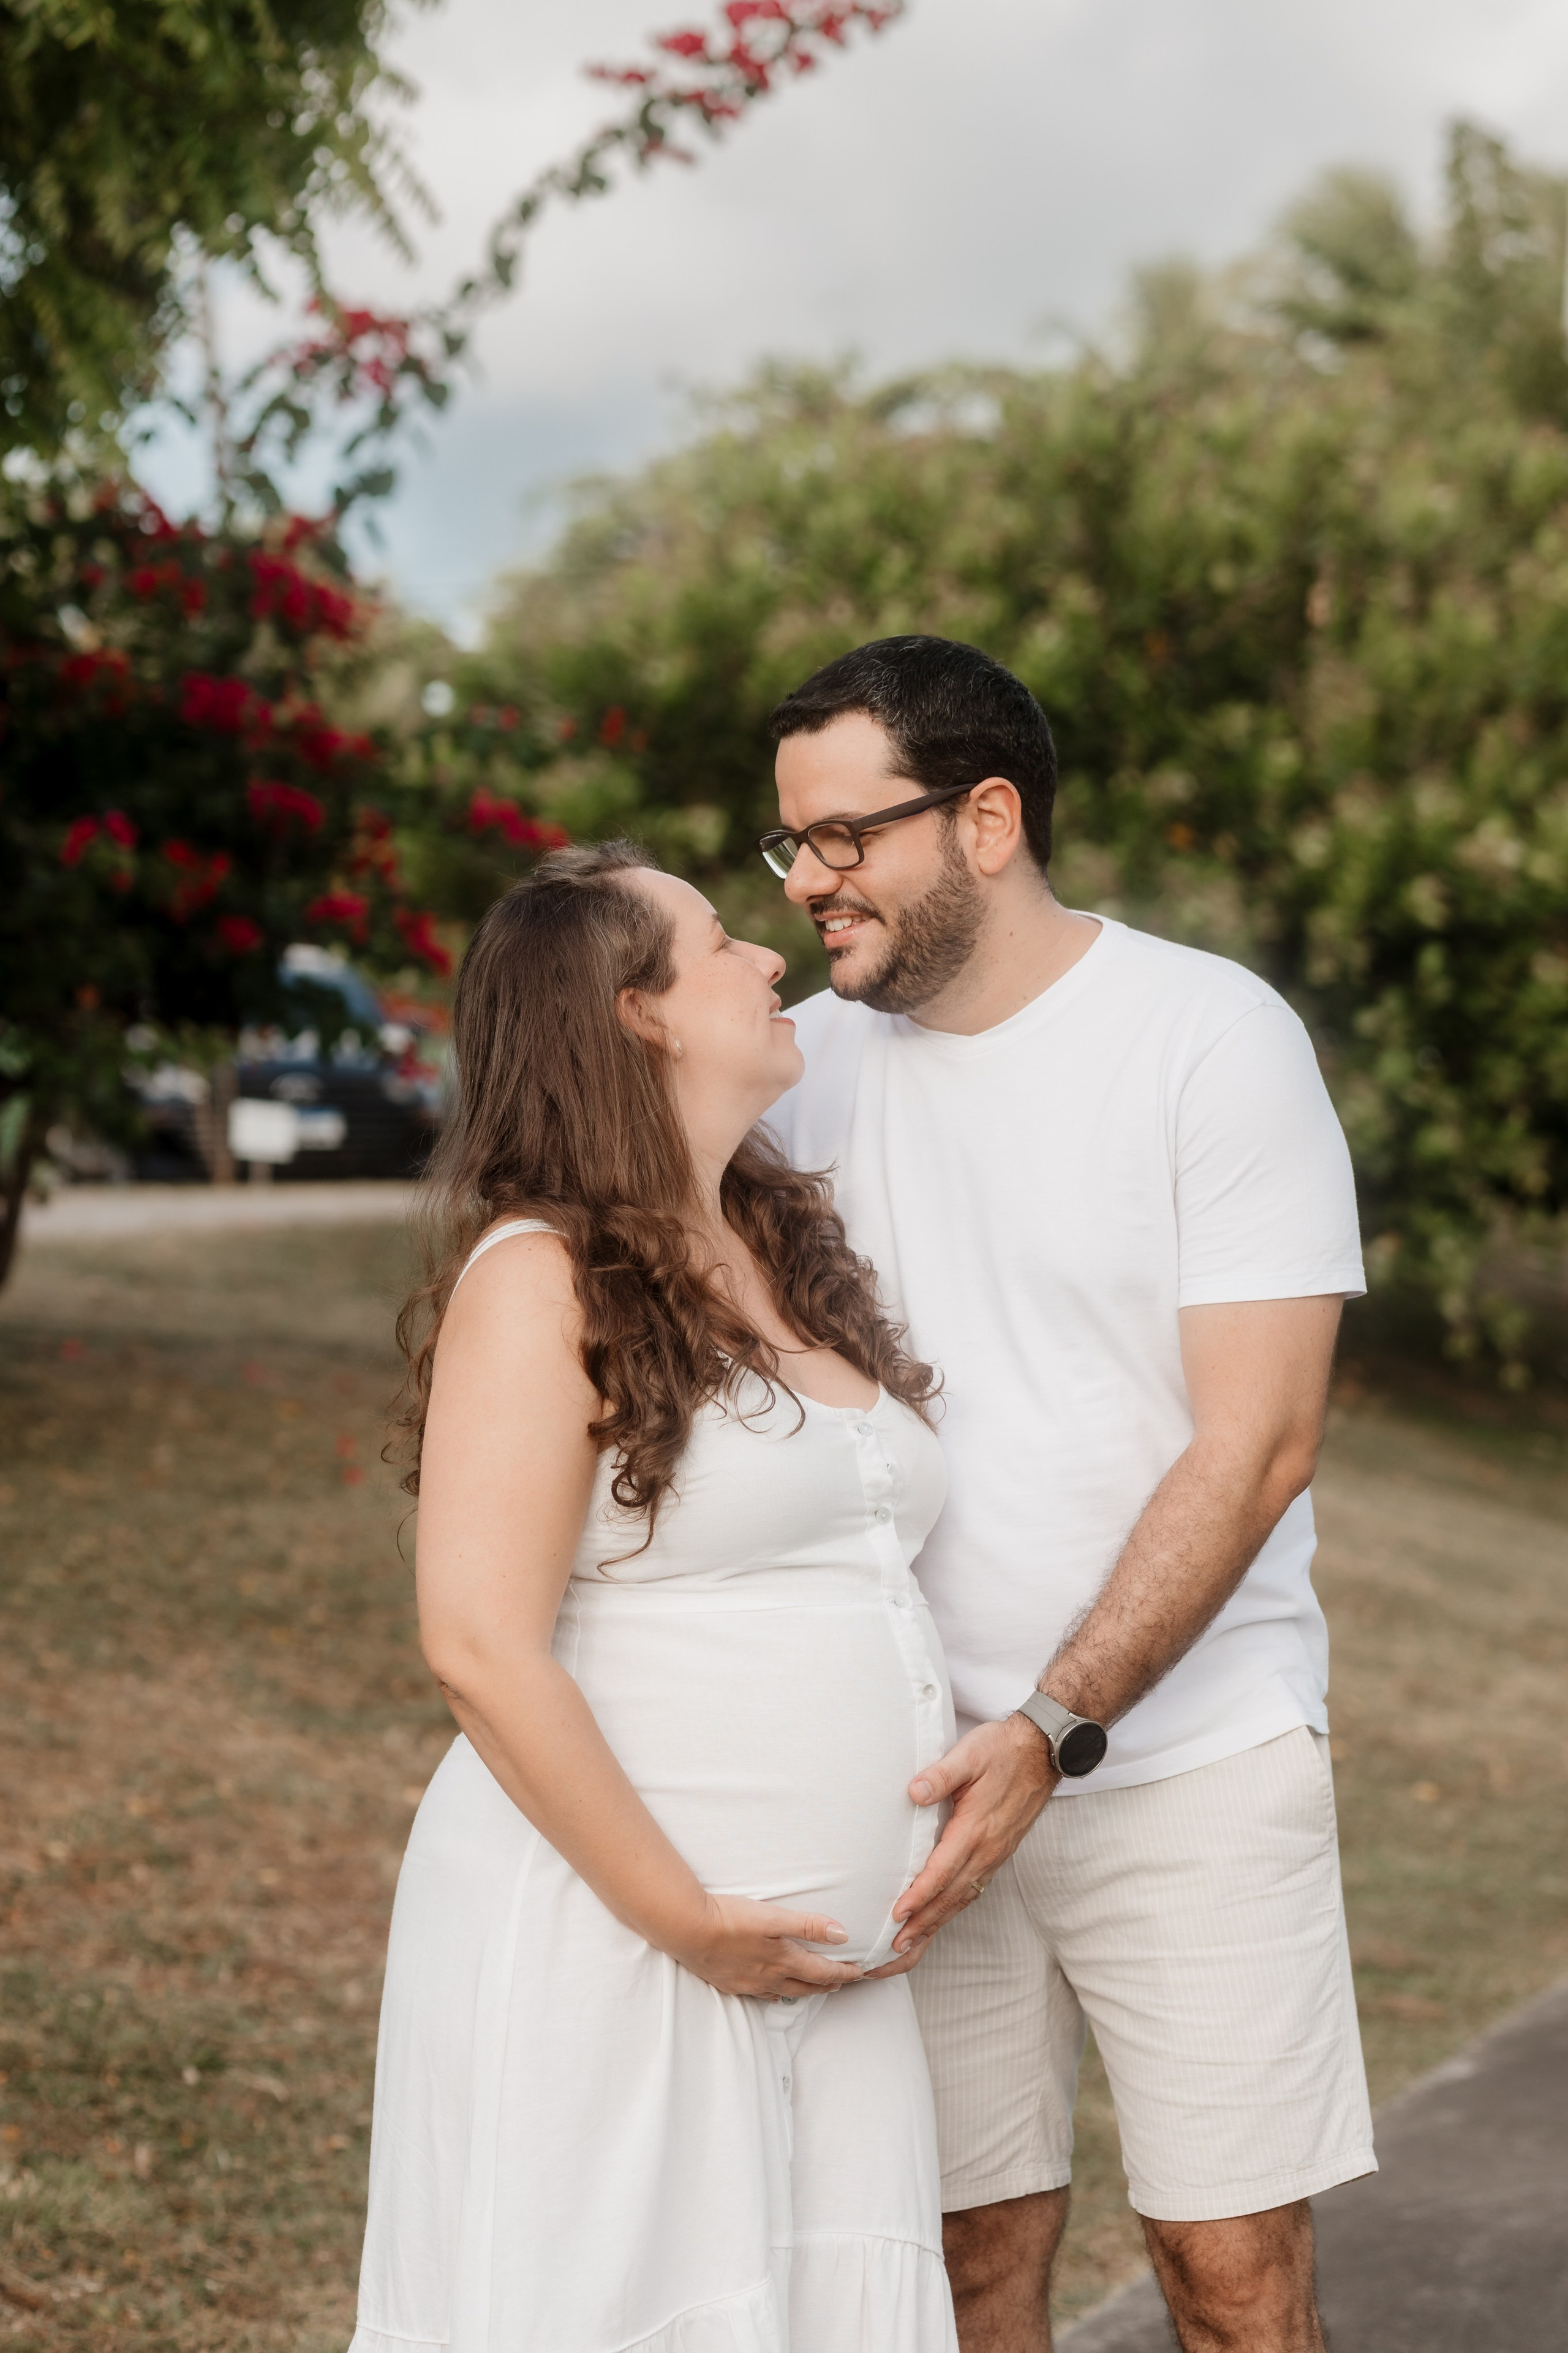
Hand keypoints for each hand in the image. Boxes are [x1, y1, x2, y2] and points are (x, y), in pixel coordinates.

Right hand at [669, 1893, 865, 1999]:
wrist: (688, 1930)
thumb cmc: (731, 1918)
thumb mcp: (774, 1917)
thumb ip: (809, 1925)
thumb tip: (842, 1935)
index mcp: (784, 1962)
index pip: (823, 1972)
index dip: (844, 1973)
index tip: (861, 1972)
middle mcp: (770, 1979)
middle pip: (808, 1987)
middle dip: (829, 1984)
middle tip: (843, 1982)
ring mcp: (749, 1985)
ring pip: (786, 1993)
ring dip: (805, 1990)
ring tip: (816, 1986)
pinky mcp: (731, 1984)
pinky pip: (762, 1995)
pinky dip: (777, 1993)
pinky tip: (775, 1990)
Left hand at [889, 1716, 1058, 1950]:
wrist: (1043, 1752)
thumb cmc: (1003, 1751)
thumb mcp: (969, 1754)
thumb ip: (941, 1774)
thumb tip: (914, 1792)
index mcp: (976, 1828)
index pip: (942, 1871)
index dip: (919, 1895)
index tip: (897, 1916)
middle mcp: (987, 1849)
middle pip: (950, 1896)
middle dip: (922, 1925)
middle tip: (894, 1949)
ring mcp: (995, 1854)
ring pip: (962, 1898)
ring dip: (936, 1923)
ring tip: (911, 1945)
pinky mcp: (998, 1853)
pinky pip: (973, 1889)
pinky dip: (953, 1909)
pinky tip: (941, 1916)